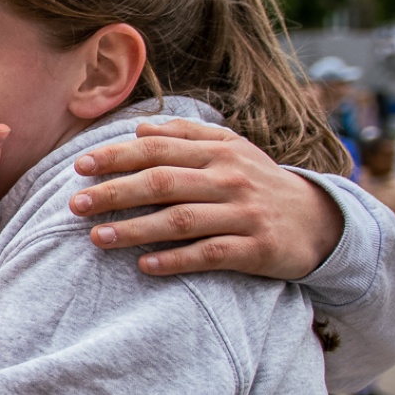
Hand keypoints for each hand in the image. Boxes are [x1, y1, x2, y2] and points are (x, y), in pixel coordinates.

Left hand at [70, 119, 344, 279]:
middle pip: (162, 183)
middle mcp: (229, 178)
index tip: (80, 166)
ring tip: (97, 237)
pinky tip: (145, 266)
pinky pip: (210, 254)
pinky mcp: (257, 248)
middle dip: (115, 192)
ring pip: (181, 220)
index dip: (116, 156)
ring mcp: (244, 214)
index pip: (158, 149)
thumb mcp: (230, 149)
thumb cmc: (259, 182)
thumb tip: (138, 129)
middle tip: (75, 205)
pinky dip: (176, 260)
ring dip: (136, 229)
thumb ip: (186, 135)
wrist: (319, 220)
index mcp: (218, 151)